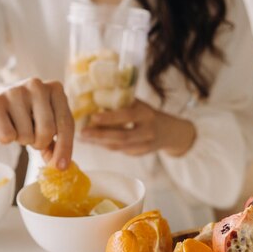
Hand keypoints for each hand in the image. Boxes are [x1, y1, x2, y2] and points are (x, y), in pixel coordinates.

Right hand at [0, 78, 73, 168]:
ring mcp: (14, 91)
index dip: (65, 148)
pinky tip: (3, 125)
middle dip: (40, 143)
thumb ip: (56, 141)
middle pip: (47, 131)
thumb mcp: (44, 121)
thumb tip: (61, 165)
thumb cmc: (24, 112)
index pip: (66, 123)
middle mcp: (37, 85)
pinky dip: (6, 139)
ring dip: (21, 139)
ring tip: (16, 126)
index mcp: (55, 89)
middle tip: (32, 137)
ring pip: (26, 136)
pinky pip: (7, 136)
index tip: (61, 167)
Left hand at [80, 99, 195, 156]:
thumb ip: (123, 102)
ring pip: (118, 146)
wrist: (170, 132)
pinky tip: (92, 142)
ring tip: (82, 138)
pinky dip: (104, 146)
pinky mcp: (139, 153)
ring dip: (99, 142)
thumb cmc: (148, 114)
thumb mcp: (140, 105)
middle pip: (122, 136)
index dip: (110, 118)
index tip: (93, 117)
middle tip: (82, 133)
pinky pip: (119, 150)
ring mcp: (144, 145)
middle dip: (100, 135)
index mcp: (147, 114)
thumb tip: (94, 97)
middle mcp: (147, 131)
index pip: (128, 116)